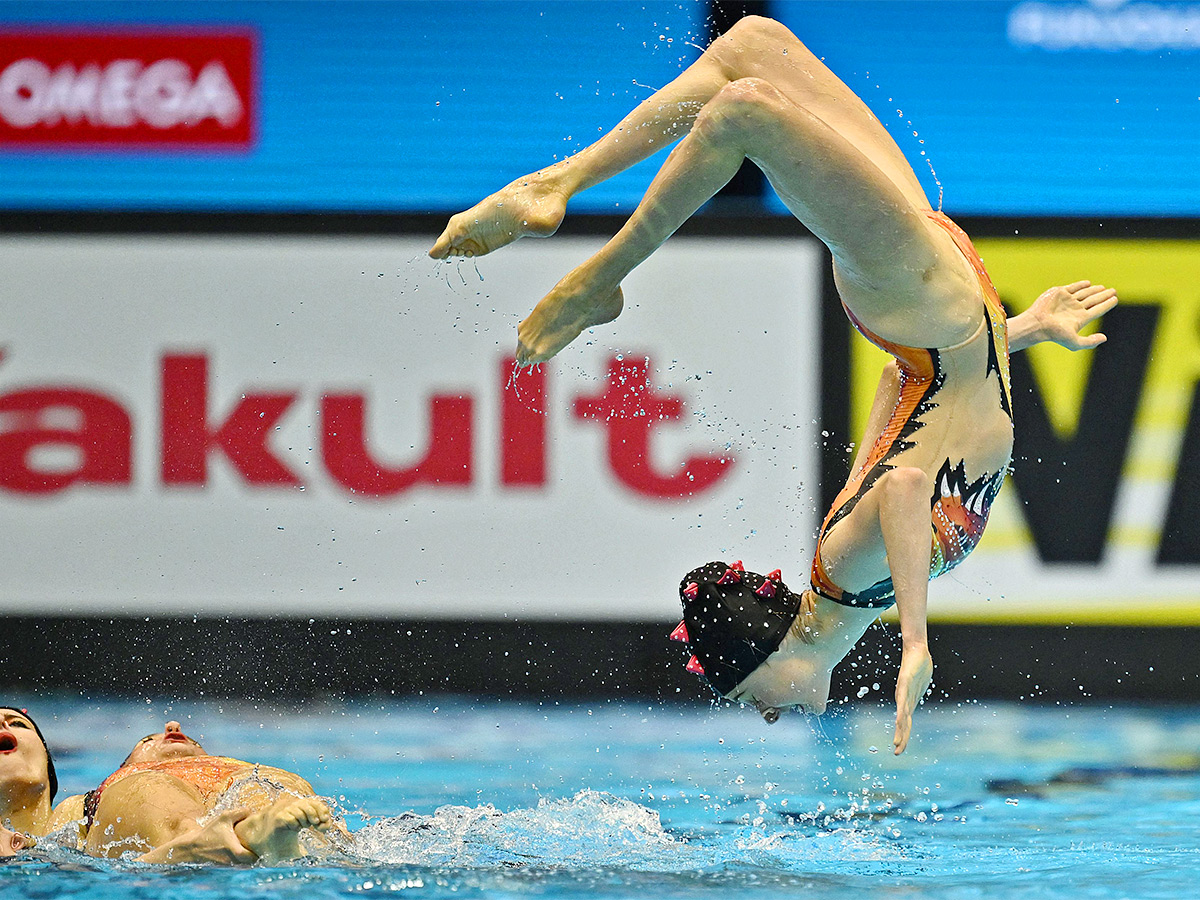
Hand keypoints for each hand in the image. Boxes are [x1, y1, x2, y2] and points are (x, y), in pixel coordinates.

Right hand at [137, 807, 256, 864]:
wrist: (191, 849)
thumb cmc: (209, 833)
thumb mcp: (224, 818)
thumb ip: (241, 812)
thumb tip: (253, 812)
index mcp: (236, 852)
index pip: (256, 858)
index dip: (263, 851)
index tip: (266, 843)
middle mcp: (234, 862)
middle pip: (254, 864)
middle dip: (259, 855)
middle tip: (262, 844)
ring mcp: (230, 867)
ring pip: (246, 865)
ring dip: (250, 857)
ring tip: (254, 846)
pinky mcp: (225, 868)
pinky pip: (238, 866)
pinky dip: (242, 860)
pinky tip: (243, 850)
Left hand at [893, 644, 932, 754]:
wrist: (916, 649)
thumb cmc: (917, 667)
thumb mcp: (918, 685)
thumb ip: (916, 694)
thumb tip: (917, 700)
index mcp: (907, 701)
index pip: (905, 723)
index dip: (903, 736)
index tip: (899, 749)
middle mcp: (903, 698)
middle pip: (903, 722)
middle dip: (901, 738)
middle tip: (897, 752)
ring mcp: (904, 691)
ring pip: (902, 713)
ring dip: (900, 729)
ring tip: (896, 741)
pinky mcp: (905, 682)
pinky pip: (903, 697)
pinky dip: (901, 710)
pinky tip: (899, 719)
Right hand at [1025, 281, 1117, 350]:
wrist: (1038, 323)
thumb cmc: (1055, 334)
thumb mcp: (1074, 342)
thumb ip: (1090, 342)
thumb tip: (1105, 338)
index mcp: (1080, 319)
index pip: (1097, 310)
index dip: (1107, 305)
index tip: (1115, 299)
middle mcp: (1075, 309)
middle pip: (1093, 300)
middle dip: (1103, 296)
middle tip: (1113, 291)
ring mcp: (1067, 300)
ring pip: (1085, 293)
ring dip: (1094, 290)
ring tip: (1103, 288)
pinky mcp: (1059, 293)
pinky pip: (1073, 287)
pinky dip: (1081, 285)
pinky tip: (1088, 284)